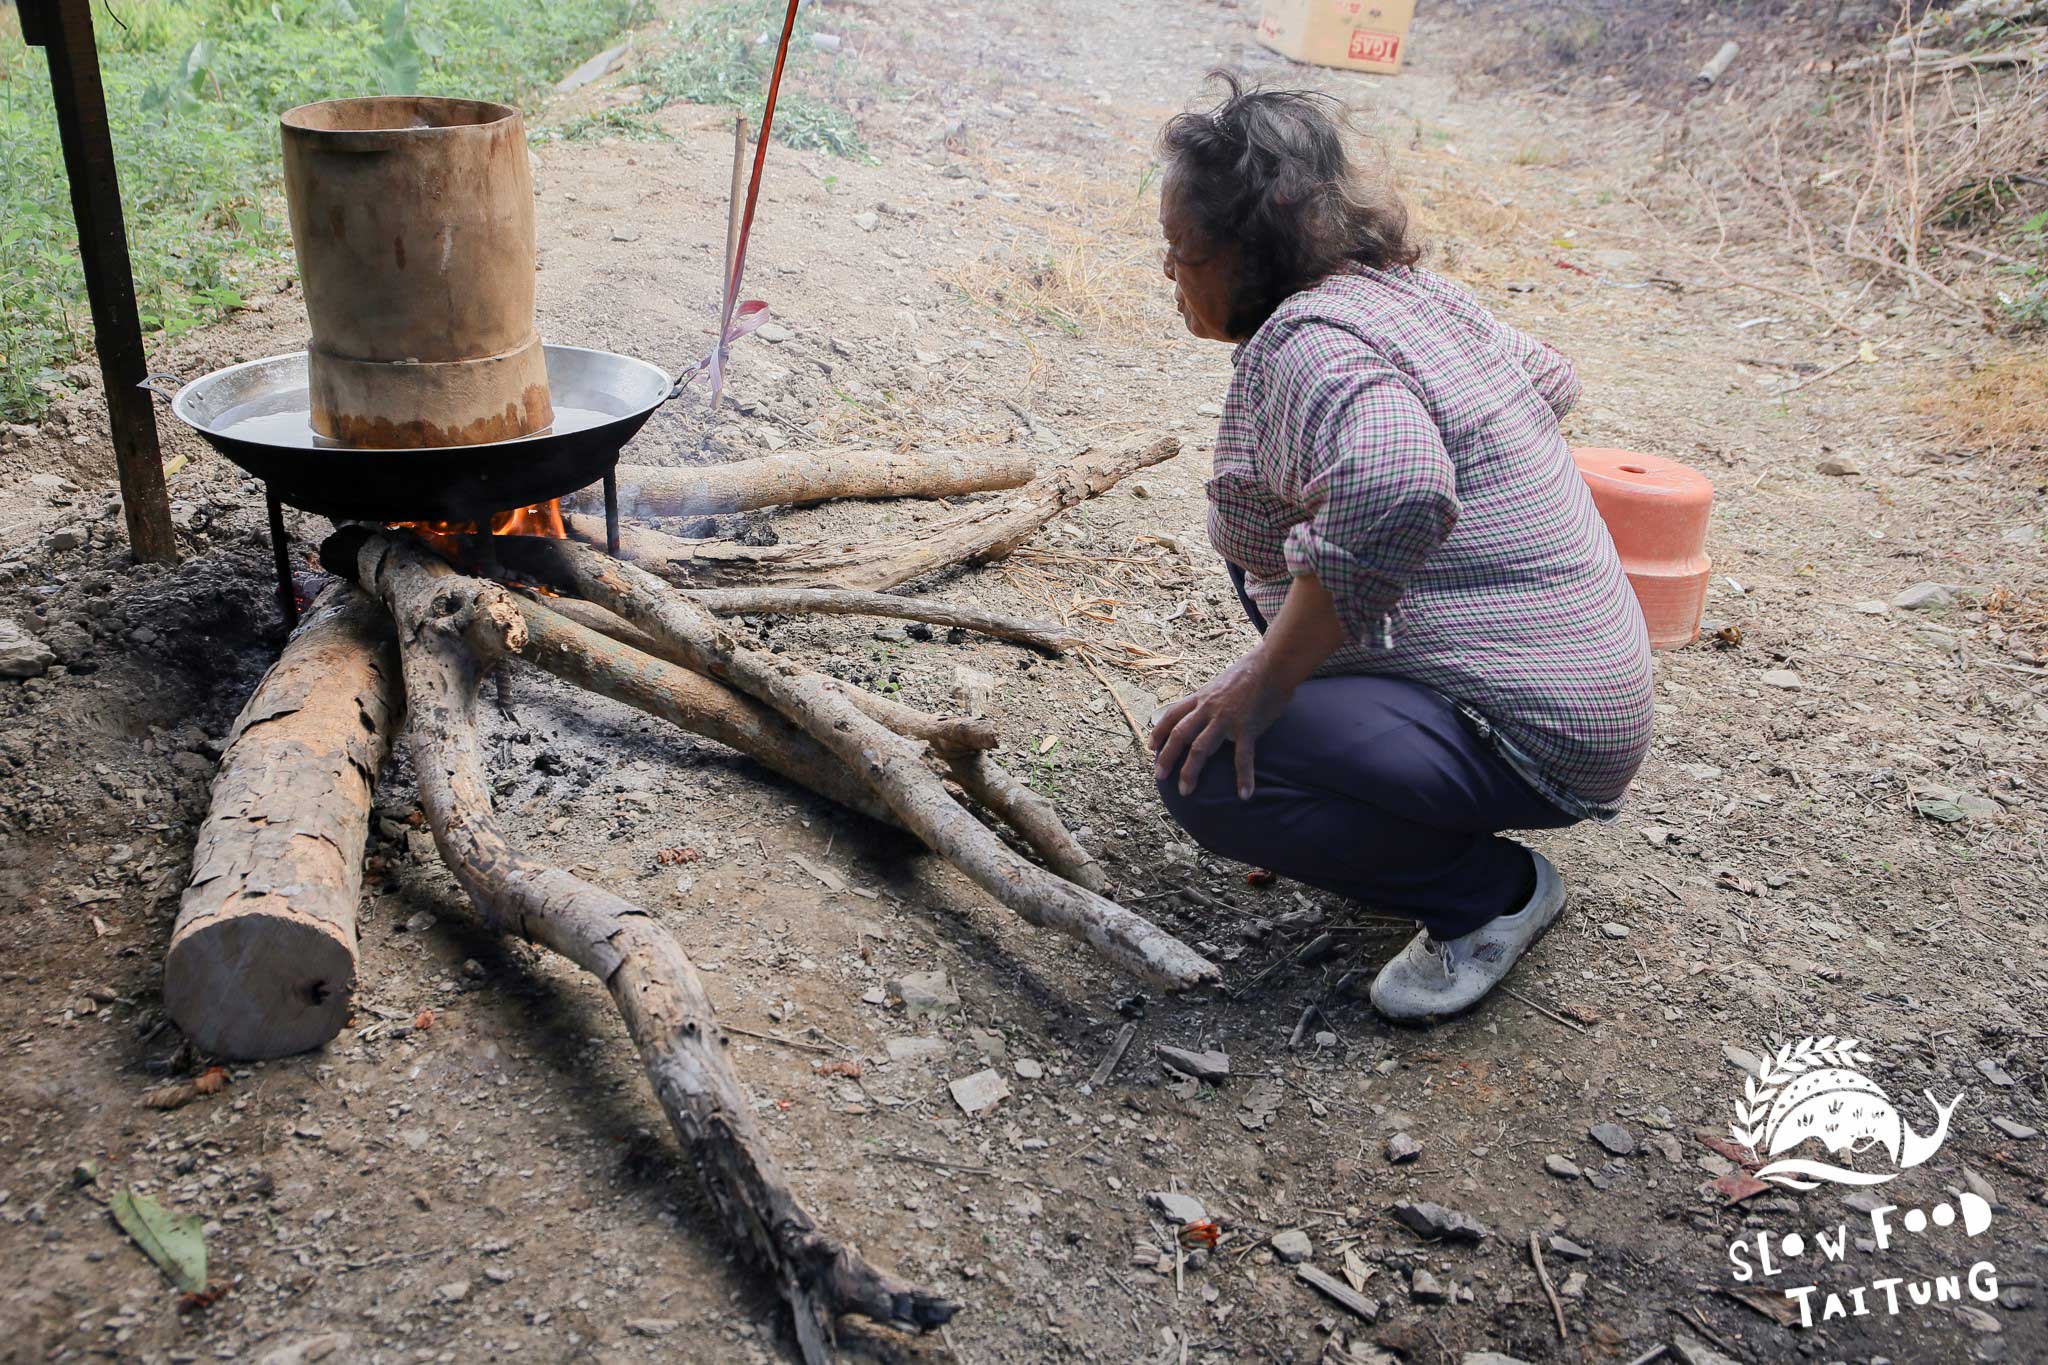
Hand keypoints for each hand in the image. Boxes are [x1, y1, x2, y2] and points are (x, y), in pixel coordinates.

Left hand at [1149, 651, 1293, 800]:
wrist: (1273, 663)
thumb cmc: (1250, 671)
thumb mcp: (1221, 682)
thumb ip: (1211, 697)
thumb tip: (1206, 708)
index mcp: (1201, 697)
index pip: (1172, 715)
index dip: (1159, 731)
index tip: (1150, 747)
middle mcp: (1208, 708)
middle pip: (1179, 735)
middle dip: (1166, 757)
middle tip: (1159, 776)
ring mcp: (1226, 719)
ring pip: (1200, 749)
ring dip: (1190, 772)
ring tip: (1186, 791)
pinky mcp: (1247, 727)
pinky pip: (1243, 757)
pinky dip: (1244, 777)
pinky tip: (1245, 794)